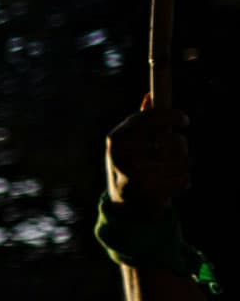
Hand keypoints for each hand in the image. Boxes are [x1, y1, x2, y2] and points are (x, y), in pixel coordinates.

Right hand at [107, 94, 189, 214]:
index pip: (147, 119)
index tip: (185, 120)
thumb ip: (139, 122)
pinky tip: (176, 182)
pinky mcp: (150, 194)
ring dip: (186, 163)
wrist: (123, 204)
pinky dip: (184, 181)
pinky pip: (183, 180)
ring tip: (180, 166)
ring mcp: (135, 176)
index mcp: (115, 139)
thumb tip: (150, 96)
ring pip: (181, 161)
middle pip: (169, 141)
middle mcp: (122, 156)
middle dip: (180, 144)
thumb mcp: (127, 143)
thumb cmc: (128, 165)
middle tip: (181, 147)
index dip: (170, 115)